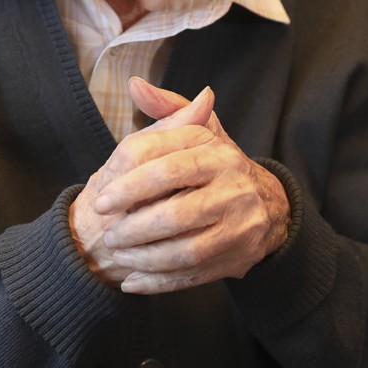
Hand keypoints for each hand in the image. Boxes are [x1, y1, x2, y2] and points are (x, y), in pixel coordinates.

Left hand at [69, 78, 289, 293]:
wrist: (267, 205)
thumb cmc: (214, 165)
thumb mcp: (198, 132)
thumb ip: (165, 109)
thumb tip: (136, 85)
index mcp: (218, 153)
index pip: (167, 166)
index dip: (129, 185)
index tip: (101, 200)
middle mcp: (234, 188)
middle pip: (175, 213)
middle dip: (133, 227)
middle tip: (107, 233)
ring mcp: (241, 226)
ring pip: (185, 251)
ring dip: (144, 258)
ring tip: (118, 254)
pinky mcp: (240, 257)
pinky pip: (194, 276)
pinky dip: (160, 283)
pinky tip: (133, 282)